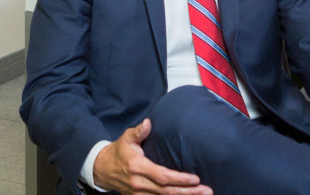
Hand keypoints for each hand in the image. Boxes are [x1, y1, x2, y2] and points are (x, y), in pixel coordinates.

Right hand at [93, 119, 212, 194]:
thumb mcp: (126, 138)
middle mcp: (139, 184)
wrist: (102, 169)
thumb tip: (148, 123)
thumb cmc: (119, 151)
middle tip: (207, 190)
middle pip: (167, 192)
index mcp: (137, 167)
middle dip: (188, 192)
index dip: (179, 179)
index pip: (162, 176)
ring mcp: (138, 194)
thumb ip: (138, 131)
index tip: (196, 178)